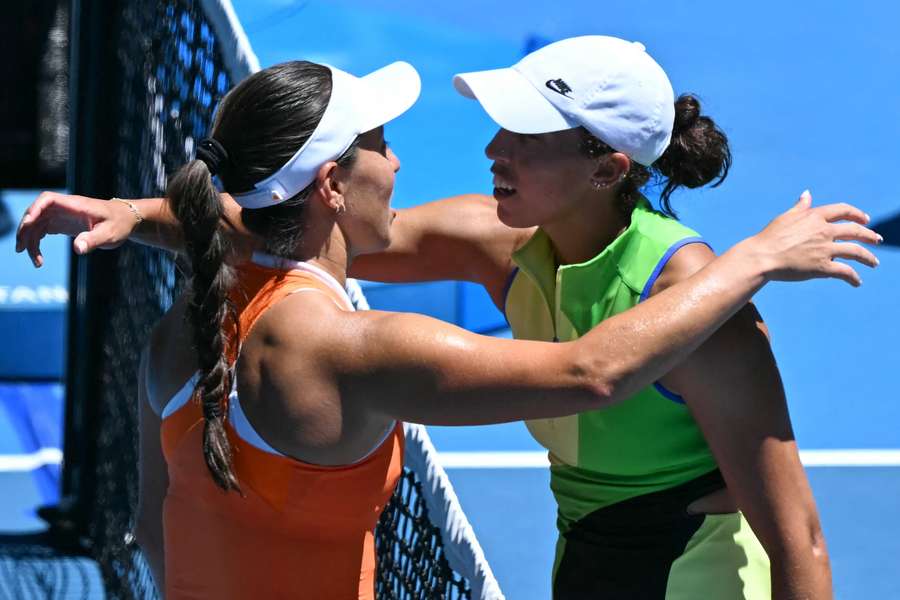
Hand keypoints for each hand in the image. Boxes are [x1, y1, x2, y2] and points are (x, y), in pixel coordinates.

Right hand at [15, 191, 137, 266]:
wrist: (126, 220)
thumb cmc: (120, 224)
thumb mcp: (110, 234)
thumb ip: (93, 239)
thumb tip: (77, 248)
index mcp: (75, 205)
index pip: (48, 199)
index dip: (35, 209)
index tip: (28, 223)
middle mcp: (65, 208)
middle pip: (36, 212)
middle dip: (26, 229)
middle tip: (22, 248)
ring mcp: (61, 215)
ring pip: (36, 223)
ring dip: (29, 239)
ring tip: (35, 261)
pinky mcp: (62, 224)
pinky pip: (42, 230)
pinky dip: (36, 242)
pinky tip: (37, 258)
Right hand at [744, 190, 880, 286]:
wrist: (761, 257)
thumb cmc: (769, 237)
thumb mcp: (785, 217)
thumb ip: (800, 207)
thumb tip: (807, 194)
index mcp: (815, 216)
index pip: (843, 210)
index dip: (857, 214)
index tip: (865, 219)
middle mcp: (824, 231)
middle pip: (855, 231)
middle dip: (869, 236)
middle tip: (877, 240)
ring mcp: (824, 249)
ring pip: (856, 252)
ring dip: (868, 258)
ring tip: (874, 263)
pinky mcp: (822, 267)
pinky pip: (845, 272)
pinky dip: (854, 277)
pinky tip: (857, 282)